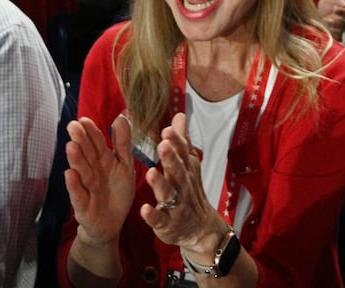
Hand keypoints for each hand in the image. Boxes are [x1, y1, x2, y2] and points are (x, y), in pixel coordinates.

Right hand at [63, 114, 137, 247]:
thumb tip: (121, 116)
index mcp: (103, 160)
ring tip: (71, 146)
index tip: (84, 119)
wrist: (111, 224)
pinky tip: (70, 174)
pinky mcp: (82, 206)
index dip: (91, 132)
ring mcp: (86, 187)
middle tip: (73, 126)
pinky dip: (74, 185)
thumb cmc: (116, 191)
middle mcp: (92, 171)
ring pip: (81, 172)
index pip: (97, 143)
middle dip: (81, 141)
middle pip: (87, 154)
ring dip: (76, 160)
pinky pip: (78, 195)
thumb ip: (122, 142)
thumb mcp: (125, 165)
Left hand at [142, 113, 224, 258]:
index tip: (167, 130)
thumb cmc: (190, 191)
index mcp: (186, 170)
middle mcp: (182, 186)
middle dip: (171, 158)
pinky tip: (144, 209)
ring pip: (168, 194)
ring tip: (150, 172)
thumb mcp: (189, 165)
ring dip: (160, 184)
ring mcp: (176, 206)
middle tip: (163, 145)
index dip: (176, 142)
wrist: (200, 229)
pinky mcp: (167, 224)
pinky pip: (160, 220)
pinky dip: (153, 215)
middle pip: (177, 171)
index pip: (182, 154)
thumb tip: (179, 115)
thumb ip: (182, 142)